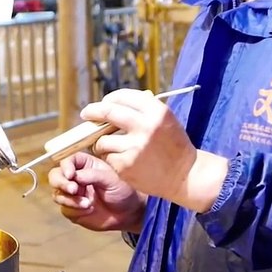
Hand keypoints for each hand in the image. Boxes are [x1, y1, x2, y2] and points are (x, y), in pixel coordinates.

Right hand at [47, 152, 145, 231]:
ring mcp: (72, 195)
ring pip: (57, 194)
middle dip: (61, 182)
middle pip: (55, 176)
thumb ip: (92, 175)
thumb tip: (74, 175)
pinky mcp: (72, 209)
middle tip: (73, 190)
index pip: (68, 161)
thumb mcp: (111, 179)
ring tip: (87, 204)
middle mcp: (75, 179)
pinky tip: (89, 210)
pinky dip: (74, 210)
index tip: (70, 175)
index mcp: (85, 166)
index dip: (66, 166)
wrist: (127, 214)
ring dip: (69, 199)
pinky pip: (65, 209)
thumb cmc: (121, 192)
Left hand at [82, 89, 231, 212]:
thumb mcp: (166, 120)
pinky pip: (107, 157)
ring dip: (101, 142)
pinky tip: (121, 160)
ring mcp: (134, 147)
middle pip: (107, 112)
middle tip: (86, 114)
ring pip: (102, 139)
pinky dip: (110, 157)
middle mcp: (145, 126)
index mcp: (156, 111)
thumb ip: (143, 110)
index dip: (109, 99)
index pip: (122, 96)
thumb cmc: (174, 146)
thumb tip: (113, 103)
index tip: (102, 103)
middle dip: (92, 111)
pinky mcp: (126, 165)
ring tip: (110, 145)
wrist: (185, 175)